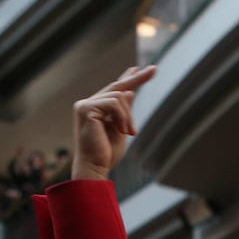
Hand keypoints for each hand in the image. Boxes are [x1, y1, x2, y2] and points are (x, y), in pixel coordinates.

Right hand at [72, 66, 156, 180]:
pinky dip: (123, 117)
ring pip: (119, 97)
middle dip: (137, 79)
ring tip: (130, 132)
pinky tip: (123, 131)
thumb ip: (124, 112)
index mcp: (95, 109)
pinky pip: (113, 103)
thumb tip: (131, 92)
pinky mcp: (85, 109)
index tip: (140, 69)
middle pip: (117, 87)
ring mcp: (84, 105)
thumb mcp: (121, 129)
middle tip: (154, 69)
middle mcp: (87, 105)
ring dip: (129, 116)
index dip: (128, 79)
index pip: (114, 90)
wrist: (95, 168)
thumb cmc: (106, 155)